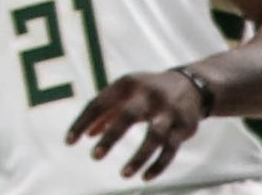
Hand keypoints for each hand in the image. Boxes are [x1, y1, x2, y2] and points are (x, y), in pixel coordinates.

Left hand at [71, 69, 209, 179]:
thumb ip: (106, 111)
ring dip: (139, 157)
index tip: (69, 142)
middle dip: (111, 137)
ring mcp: (169, 111)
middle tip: (94, 156)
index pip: (99, 103)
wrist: (191, 85)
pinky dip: (158, 165)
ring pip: (154, 136)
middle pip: (128, 116)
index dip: (83, 122)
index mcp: (127, 84)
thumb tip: (87, 134)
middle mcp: (149, 95)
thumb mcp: (126, 92)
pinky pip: (171, 149)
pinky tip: (145, 177)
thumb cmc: (147, 91)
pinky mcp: (184, 127)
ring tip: (123, 174)